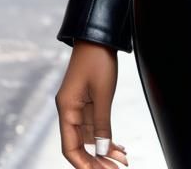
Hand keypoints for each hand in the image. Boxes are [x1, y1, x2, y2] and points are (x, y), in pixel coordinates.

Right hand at [54, 40, 128, 166]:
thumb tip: (101, 152)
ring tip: (123, 161)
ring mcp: (79, 106)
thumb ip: (101, 124)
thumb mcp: (102, 93)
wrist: (98, 35)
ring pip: (90, 137)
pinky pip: (95, 126)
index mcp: (66, 109)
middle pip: (81, 145)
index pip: (70, 147)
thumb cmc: (98, 60)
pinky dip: (106, 136)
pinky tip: (119, 147)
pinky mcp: (88, 101)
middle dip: (97, 160)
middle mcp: (70, 110)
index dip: (83, 164)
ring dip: (105, 150)